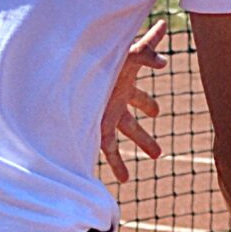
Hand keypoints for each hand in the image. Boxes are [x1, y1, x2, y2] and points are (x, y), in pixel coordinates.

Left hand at [100, 18, 168, 183]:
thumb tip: (164, 54)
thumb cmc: (94, 55)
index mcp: (122, 86)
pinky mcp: (89, 125)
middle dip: (143, 140)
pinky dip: (114, 164)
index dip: (149, 103)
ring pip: (114, 143)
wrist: (66, 62)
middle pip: (131, 126)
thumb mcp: (126, 53)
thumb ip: (147, 52)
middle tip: (158, 154)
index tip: (156, 113)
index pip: (140, 99)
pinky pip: (104, 149)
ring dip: (119, 160)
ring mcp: (100, 116)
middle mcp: (111, 104)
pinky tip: (120, 179)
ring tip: (126, 177)